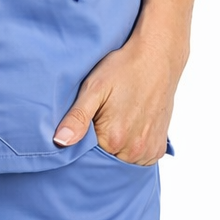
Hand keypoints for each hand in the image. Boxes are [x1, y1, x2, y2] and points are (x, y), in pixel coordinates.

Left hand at [52, 24, 186, 163]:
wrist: (157, 58)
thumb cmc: (123, 69)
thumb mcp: (94, 87)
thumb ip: (77, 117)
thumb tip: (60, 142)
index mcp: (114, 138)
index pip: (88, 156)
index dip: (83, 141)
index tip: (86, 123)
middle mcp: (134, 150)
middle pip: (107, 160)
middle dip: (100, 145)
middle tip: (103, 117)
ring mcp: (149, 150)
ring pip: (124, 161)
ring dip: (118, 148)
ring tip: (118, 120)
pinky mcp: (160, 146)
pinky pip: (141, 159)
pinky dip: (133, 148)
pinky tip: (131, 126)